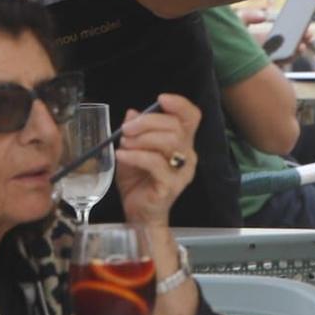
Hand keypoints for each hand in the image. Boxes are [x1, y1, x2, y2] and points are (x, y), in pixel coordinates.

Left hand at [113, 93, 201, 228]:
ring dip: (142, 138)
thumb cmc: (139, 181)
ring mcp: (181, 172)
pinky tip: (122, 156)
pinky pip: (155, 163)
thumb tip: (132, 113)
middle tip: (126, 129)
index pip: (192, 117)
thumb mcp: (133, 150)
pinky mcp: (170, 186)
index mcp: (183, 143)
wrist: (139, 215)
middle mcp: (188, 156)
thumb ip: (135, 131)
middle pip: (176, 126)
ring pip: (169, 142)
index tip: (160, 99)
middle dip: (148, 122)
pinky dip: (136, 155)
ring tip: (124, 144)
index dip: (180, 104)